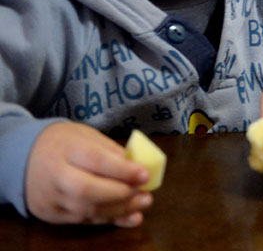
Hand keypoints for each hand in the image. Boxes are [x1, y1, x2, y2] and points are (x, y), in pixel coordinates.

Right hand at [25, 122, 152, 226]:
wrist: (23, 157)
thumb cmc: (64, 142)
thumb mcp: (86, 136)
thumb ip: (111, 151)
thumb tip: (138, 167)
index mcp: (65, 149)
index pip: (95, 161)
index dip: (122, 170)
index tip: (145, 174)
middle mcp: (54, 176)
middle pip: (88, 190)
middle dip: (121, 194)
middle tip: (145, 192)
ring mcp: (50, 198)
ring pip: (86, 210)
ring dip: (120, 210)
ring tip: (143, 203)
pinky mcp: (50, 214)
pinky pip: (82, 220)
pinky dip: (109, 219)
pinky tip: (129, 216)